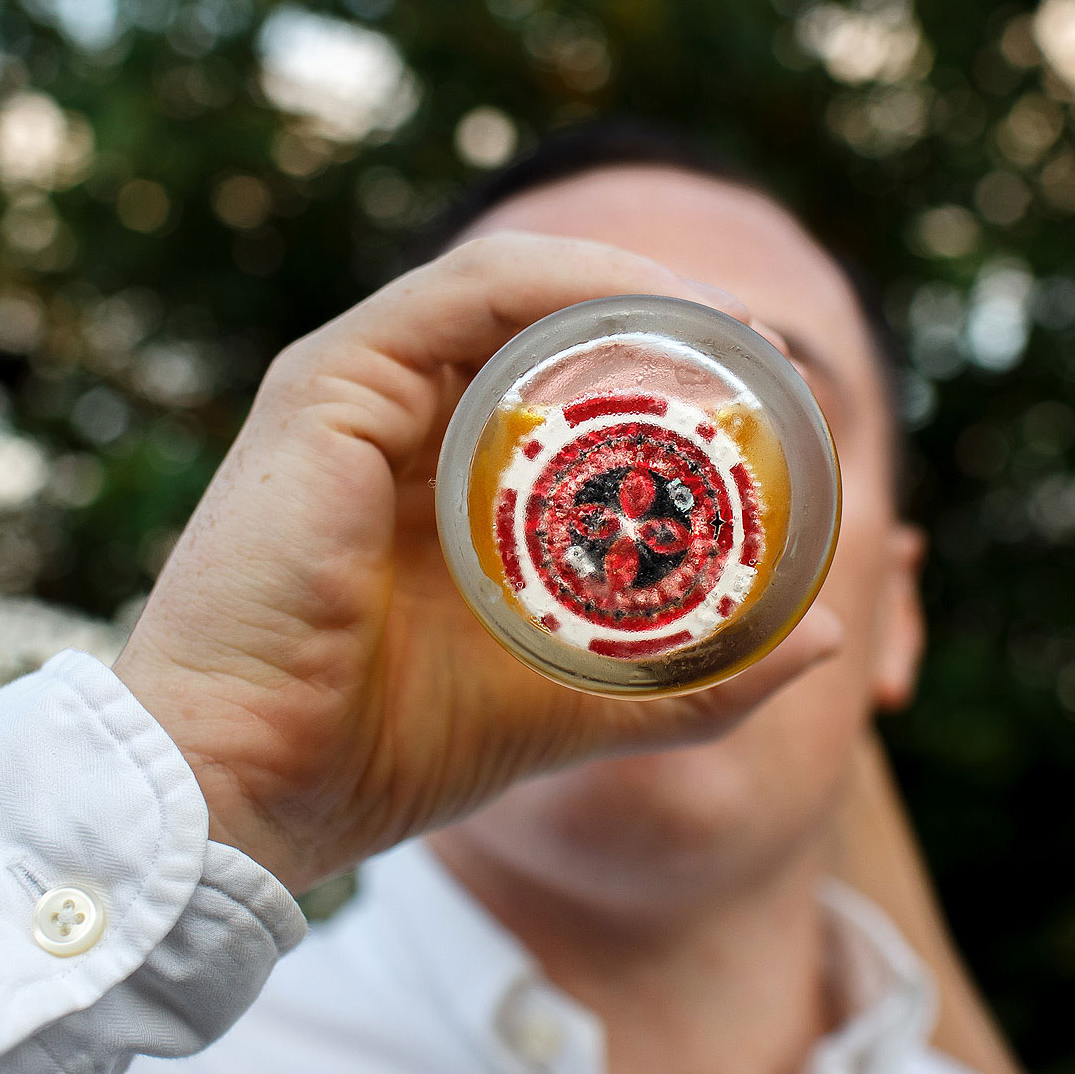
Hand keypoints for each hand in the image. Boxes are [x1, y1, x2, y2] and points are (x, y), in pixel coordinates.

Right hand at [113, 232, 843, 890]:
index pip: (571, 377)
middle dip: (678, 321)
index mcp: (442, 471)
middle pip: (554, 321)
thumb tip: (822, 641)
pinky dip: (568, 285)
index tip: (779, 397)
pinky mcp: (328, 383)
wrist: (252, 788)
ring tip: (735, 333)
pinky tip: (652, 316)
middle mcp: (399, 412)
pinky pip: (466, 292)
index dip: (681, 366)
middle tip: (777, 362)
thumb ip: (690, 679)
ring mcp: (358, 388)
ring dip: (638, 290)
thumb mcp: (576, 703)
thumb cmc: (389, 749)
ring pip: (519, 288)